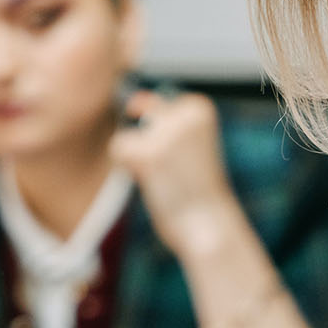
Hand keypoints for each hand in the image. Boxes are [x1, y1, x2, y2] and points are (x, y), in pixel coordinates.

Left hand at [110, 90, 245, 256]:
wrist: (210, 226)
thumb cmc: (197, 188)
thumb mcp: (186, 141)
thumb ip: (160, 114)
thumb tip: (132, 101)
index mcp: (199, 106)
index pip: (158, 108)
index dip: (165, 138)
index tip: (188, 160)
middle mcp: (184, 113)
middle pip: (140, 121)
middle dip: (151, 149)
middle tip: (178, 172)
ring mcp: (166, 133)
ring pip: (126, 137)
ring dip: (139, 161)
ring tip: (167, 178)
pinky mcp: (147, 154)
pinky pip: (118, 150)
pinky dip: (129, 170)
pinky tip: (154, 182)